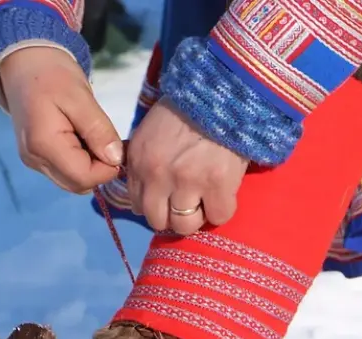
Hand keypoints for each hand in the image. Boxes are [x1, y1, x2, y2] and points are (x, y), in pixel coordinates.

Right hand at [0, 46, 122, 193]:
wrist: (24, 63)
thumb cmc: (53, 75)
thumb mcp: (81, 97)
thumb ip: (99, 130)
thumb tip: (116, 159)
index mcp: (43, 145)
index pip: (83, 177)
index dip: (107, 168)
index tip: (118, 146)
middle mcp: (35, 159)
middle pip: (78, 184)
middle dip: (100, 170)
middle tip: (108, 141)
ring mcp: (33, 161)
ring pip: (72, 182)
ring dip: (90, 167)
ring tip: (94, 137)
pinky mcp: (36, 159)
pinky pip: (64, 172)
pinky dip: (80, 163)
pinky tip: (83, 140)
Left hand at [126, 98, 248, 233]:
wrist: (223, 91)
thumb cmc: (188, 110)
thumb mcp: (150, 132)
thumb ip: (144, 162)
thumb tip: (145, 193)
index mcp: (139, 162)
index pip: (138, 206)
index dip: (156, 205)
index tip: (168, 198)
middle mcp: (158, 175)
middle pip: (158, 221)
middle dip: (172, 217)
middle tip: (187, 204)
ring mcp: (188, 182)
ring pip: (185, 225)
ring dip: (196, 217)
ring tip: (205, 201)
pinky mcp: (218, 184)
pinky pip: (218, 217)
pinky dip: (221, 210)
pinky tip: (224, 195)